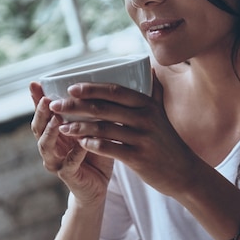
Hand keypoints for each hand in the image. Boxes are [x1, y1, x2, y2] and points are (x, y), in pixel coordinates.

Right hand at [30, 82, 113, 204]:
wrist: (99, 186)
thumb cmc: (94, 154)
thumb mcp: (91, 129)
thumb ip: (88, 114)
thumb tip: (95, 87)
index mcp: (53, 134)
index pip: (41, 114)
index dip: (36, 100)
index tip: (35, 84)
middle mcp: (50, 147)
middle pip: (37, 128)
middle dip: (41, 113)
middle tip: (46, 100)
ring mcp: (56, 162)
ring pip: (46, 146)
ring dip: (51, 132)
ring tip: (57, 120)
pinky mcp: (68, 176)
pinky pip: (69, 164)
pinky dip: (75, 154)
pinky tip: (81, 143)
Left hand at [47, 75, 198, 196]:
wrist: (184, 171)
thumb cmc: (167, 142)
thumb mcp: (162, 113)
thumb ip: (154, 91)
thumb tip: (149, 67)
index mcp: (147, 105)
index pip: (115, 91)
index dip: (91, 88)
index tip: (70, 88)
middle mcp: (146, 119)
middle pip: (104, 108)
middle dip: (76, 106)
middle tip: (55, 105)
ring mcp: (142, 139)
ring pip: (104, 129)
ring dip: (79, 127)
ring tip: (62, 127)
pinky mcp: (139, 158)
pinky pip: (110, 149)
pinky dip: (92, 145)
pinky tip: (80, 143)